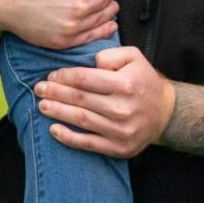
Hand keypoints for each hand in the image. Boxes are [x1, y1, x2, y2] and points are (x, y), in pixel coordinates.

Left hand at [35, 46, 173, 158]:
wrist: (165, 112)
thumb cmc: (143, 79)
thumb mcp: (133, 56)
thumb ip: (110, 54)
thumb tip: (91, 62)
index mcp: (125, 84)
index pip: (85, 79)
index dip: (64, 77)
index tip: (51, 75)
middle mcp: (123, 108)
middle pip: (80, 99)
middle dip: (56, 93)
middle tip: (38, 89)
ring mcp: (121, 131)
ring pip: (81, 120)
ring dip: (58, 113)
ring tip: (42, 106)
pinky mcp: (119, 148)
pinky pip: (89, 144)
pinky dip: (69, 138)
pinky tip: (54, 130)